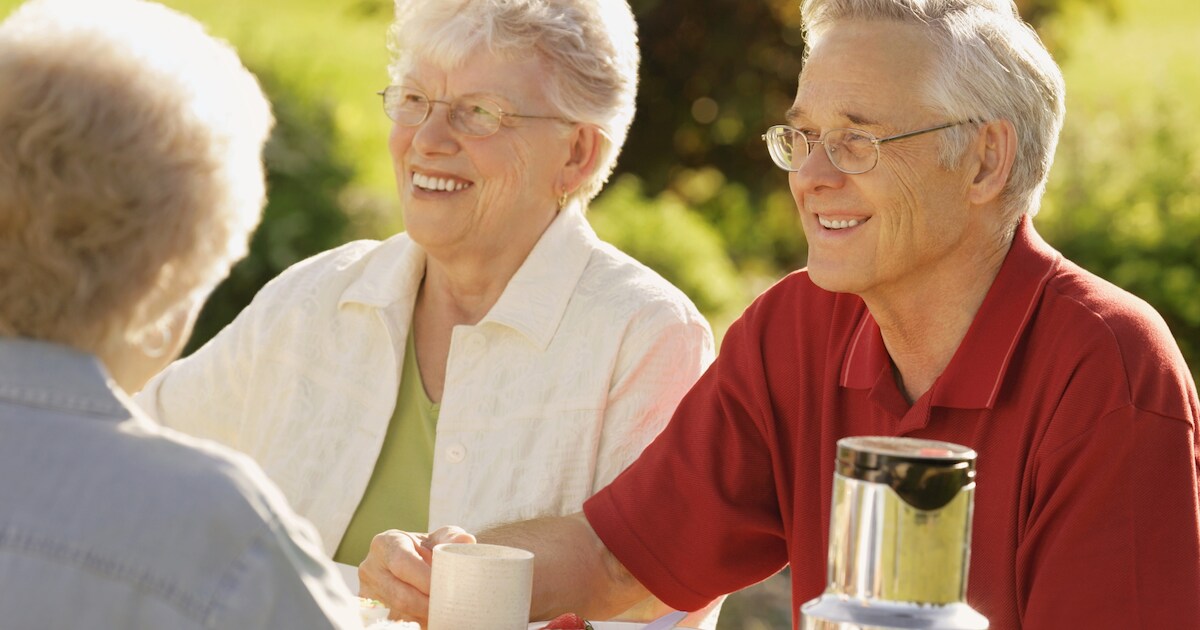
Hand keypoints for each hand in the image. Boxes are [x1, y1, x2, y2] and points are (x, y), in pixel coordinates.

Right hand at [358, 526, 475, 623]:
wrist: (412, 562)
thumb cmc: (428, 548)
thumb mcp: (440, 538)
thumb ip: (453, 538)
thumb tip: (465, 541)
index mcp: (385, 544)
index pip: (402, 563)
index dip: (424, 579)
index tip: (444, 588)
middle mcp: (371, 567)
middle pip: (399, 594)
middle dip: (426, 604)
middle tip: (448, 607)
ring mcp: (368, 591)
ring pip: (397, 612)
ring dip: (421, 616)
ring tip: (442, 613)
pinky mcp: (371, 610)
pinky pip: (394, 621)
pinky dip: (414, 621)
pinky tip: (429, 619)